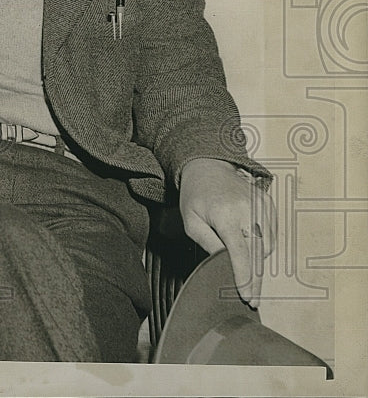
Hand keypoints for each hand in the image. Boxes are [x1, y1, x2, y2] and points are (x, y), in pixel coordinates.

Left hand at [179, 158, 275, 306]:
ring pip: (267, 246)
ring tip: (245, 269)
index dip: (245, 276)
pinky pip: (272, 235)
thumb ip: (207, 243)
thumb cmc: (196, 194)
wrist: (208, 166)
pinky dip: (264, 246)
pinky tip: (251, 248)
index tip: (247, 295)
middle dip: (255, 279)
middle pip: (258, 254)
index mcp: (226, 215)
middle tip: (250, 298)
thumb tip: (224, 262)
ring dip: (258, 262)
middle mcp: (248, 211)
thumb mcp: (191, 220)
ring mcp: (262, 207)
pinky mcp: (269, 205)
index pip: (240, 253)